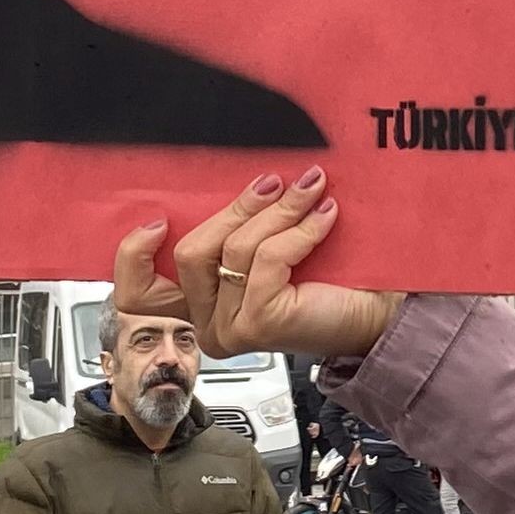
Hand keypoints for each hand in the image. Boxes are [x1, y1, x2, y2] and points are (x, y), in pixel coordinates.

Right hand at [116, 169, 402, 365]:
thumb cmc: (329, 281)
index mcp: (198, 309)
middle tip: (272, 183)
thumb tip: (227, 184)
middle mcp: (208, 326)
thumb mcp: (264, 250)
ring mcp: (230, 330)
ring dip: (277, 210)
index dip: (135, 254)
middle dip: (237, 209)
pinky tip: (325, 214)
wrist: (379, 313)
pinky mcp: (259, 325)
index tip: (158, 219)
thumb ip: (234, 231)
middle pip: (192, 251)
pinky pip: (267, 259)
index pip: (137, 293)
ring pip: (232, 250)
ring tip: (310, 187)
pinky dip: (299, 230)